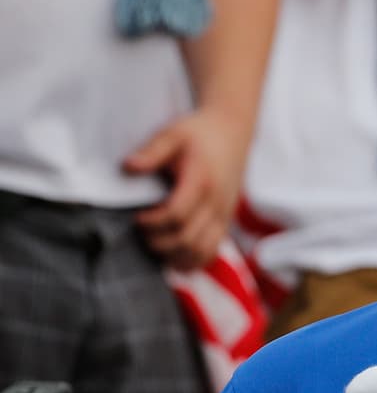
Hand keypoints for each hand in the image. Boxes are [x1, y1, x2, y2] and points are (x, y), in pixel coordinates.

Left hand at [124, 108, 249, 269]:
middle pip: (187, 238)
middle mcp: (217, 203)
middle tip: (141, 231)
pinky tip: (174, 253)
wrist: (233, 132)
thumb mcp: (172, 134)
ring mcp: (224, 215)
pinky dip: (192, 260)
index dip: (152, 222)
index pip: (176, 214)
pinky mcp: (226, 222)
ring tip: (156, 243)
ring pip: (201, 251)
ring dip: (175, 254)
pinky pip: (211, 252)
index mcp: (202, 182)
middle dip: (159, 241)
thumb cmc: (198, 133)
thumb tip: (127, 167)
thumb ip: (151, 152)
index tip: (136, 217)